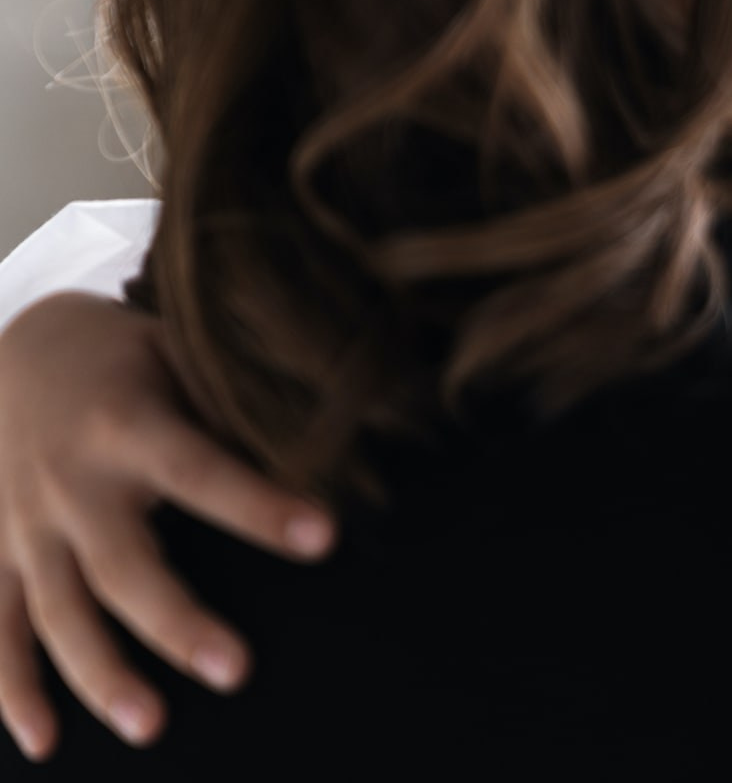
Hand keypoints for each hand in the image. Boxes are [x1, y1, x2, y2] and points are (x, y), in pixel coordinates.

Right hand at [0, 292, 335, 758]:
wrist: (12, 349)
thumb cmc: (127, 357)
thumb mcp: (177, 352)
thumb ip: (234, 401)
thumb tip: (338, 436)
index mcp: (129, 423)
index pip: (203, 470)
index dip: (259, 505)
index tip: (325, 537)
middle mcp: (71, 482)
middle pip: (123, 564)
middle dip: (177, 622)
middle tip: (239, 671)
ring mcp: (23, 526)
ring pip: (57, 612)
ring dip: (100, 675)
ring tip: (153, 727)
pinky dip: (13, 690)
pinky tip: (46, 742)